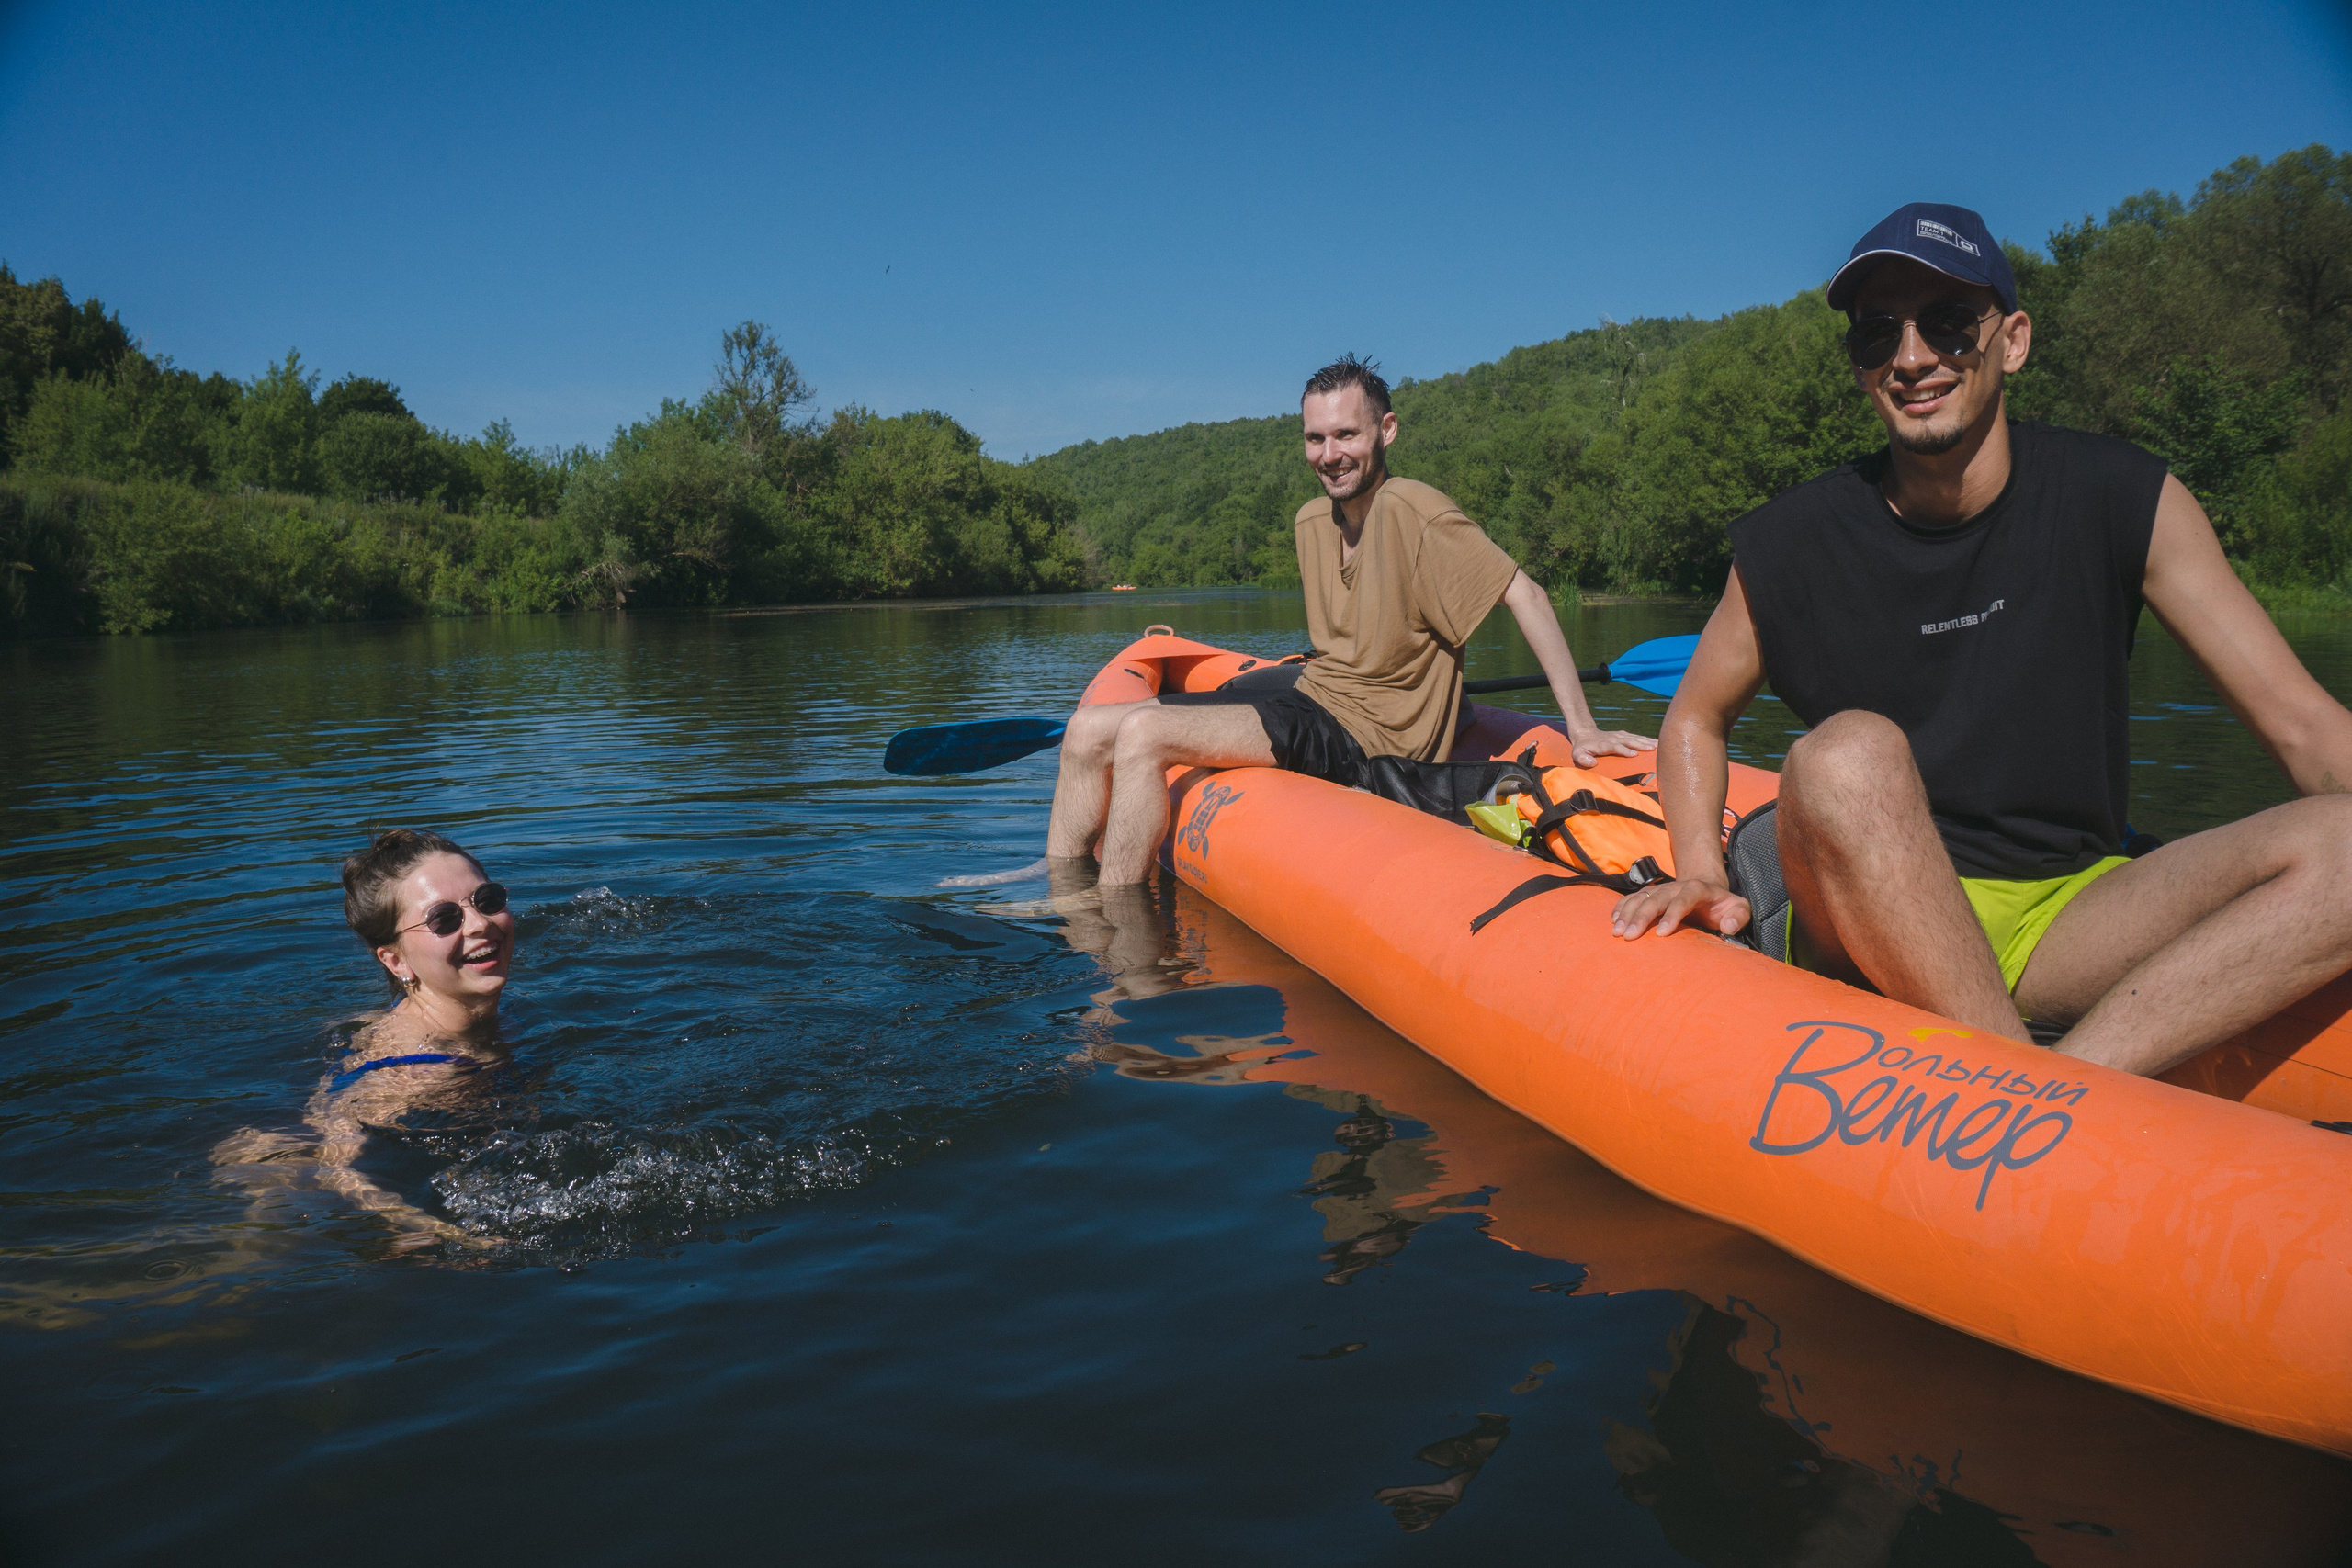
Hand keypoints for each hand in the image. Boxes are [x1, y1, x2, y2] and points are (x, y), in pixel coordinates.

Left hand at [1568, 728, 1657, 768]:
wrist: (1585, 734)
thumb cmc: (1582, 748)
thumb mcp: (1577, 754)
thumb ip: (1582, 759)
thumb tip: (1592, 763)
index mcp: (1603, 745)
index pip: (1615, 747)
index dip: (1624, 750)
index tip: (1633, 754)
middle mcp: (1613, 739)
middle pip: (1628, 741)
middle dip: (1640, 745)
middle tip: (1652, 749)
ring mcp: (1619, 736)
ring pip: (1634, 738)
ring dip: (1646, 741)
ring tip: (1658, 745)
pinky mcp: (1624, 735)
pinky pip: (1637, 737)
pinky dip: (1647, 739)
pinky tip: (1657, 742)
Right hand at [1612, 877, 1748, 940]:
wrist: (1707, 888)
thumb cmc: (1724, 905)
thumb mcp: (1740, 908)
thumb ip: (1738, 917)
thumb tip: (1727, 927)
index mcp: (1698, 889)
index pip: (1683, 899)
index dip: (1672, 914)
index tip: (1661, 934)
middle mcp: (1676, 887)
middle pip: (1656, 898)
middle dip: (1641, 917)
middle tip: (1629, 936)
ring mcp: (1661, 890)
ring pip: (1641, 897)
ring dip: (1627, 913)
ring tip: (1617, 932)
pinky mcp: (1651, 895)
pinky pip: (1632, 898)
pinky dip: (1621, 908)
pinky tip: (1613, 921)